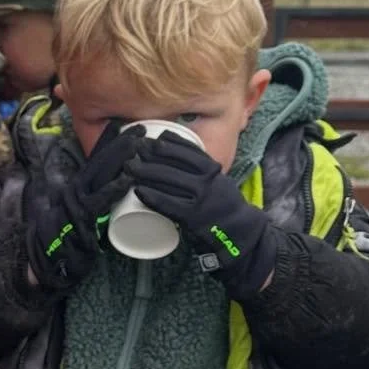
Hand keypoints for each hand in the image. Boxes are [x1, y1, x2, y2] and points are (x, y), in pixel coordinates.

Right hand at [25, 123, 144, 292]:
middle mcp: (76, 189)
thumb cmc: (64, 240)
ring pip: (102, 174)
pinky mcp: (83, 218)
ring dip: (121, 157)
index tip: (125, 127)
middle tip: (141, 128)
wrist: (46, 260)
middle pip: (101, 161)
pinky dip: (115, 187)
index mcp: (77, 187)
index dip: (110, 143)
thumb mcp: (79, 215)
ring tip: (139, 144)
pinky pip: (102, 200)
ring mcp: (79, 202)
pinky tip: (128, 177)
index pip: (95, 161)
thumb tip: (110, 193)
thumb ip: (92, 203)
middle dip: (121, 143)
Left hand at [127, 132, 280, 297]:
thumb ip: (199, 167)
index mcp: (212, 168)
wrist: (239, 231)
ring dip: (144, 172)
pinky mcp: (192, 217)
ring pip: (167, 180)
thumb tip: (173, 151)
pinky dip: (151, 196)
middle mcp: (207, 180)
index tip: (150, 138)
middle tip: (132, 150)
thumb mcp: (216, 179)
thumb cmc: (222, 203)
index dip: (165, 142)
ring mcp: (200, 198)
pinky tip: (138, 190)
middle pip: (172, 162)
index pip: (186, 149)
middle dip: (148, 154)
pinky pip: (167, 204)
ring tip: (128, 167)